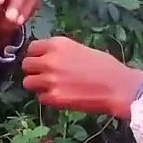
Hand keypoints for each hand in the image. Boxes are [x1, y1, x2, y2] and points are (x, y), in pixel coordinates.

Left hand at [21, 37, 142, 119]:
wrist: (117, 86)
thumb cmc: (105, 66)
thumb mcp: (80, 49)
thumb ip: (61, 52)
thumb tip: (47, 58)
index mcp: (57, 44)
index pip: (32, 48)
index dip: (36, 55)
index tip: (41, 61)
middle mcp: (50, 60)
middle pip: (26, 65)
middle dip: (33, 70)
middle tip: (43, 76)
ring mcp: (50, 79)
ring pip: (28, 82)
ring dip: (37, 85)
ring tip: (50, 87)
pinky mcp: (54, 97)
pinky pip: (40, 97)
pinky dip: (48, 98)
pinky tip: (61, 96)